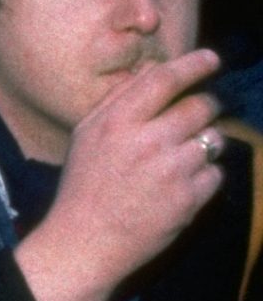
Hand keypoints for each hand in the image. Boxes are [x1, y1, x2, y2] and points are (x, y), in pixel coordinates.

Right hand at [19, 48, 221, 300]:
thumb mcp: (86, 136)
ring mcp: (172, 170)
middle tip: (198, 117)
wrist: (86, 242)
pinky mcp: (190, 198)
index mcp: (117, 122)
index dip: (193, 64)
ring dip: (205, 144)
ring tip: (182, 158)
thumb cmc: (83, 185)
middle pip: (201, 106)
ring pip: (213, 139)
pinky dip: (206, 175)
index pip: (164, 79)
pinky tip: (181, 185)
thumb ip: (118, 103)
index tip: (211, 58)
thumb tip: (154, 75)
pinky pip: (217, 172)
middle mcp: (147, 141)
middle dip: (207, 107)